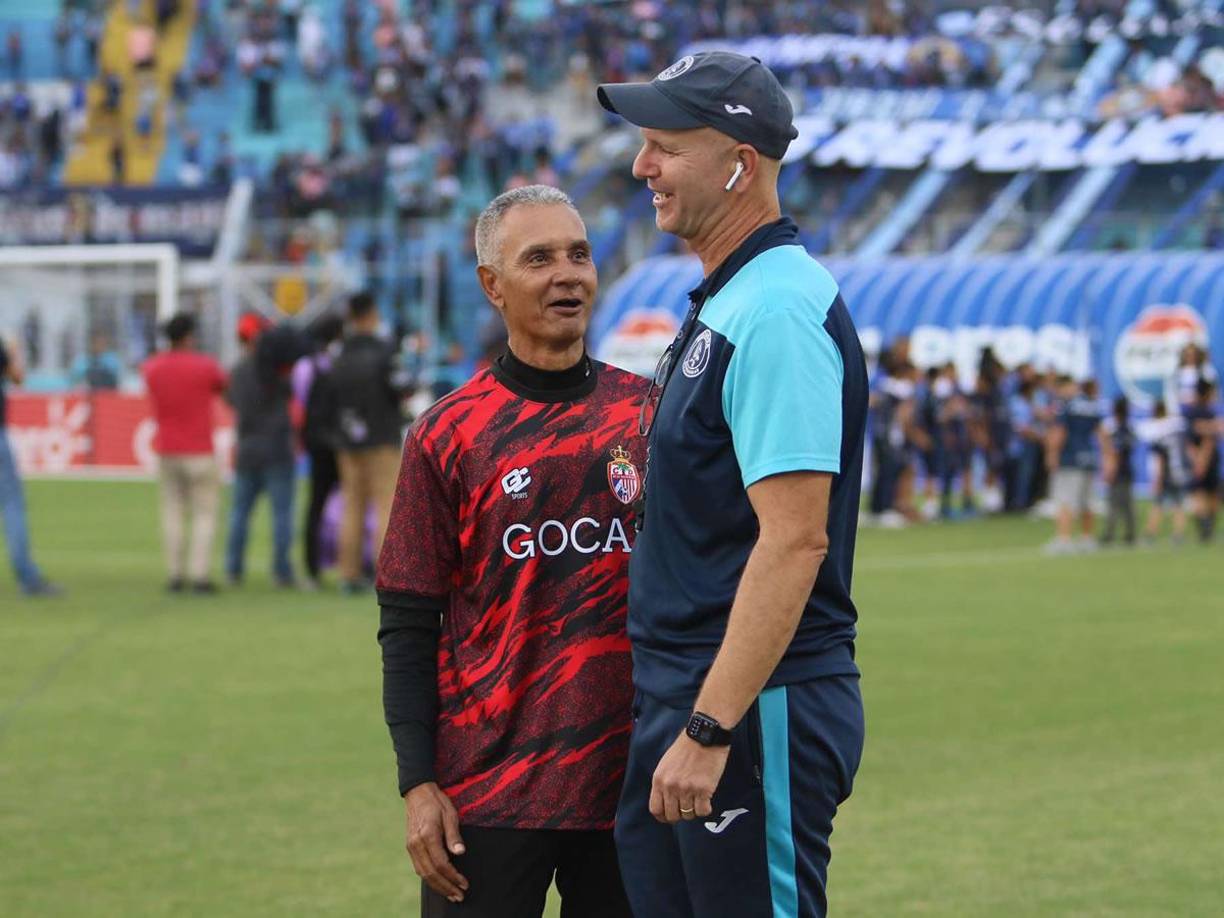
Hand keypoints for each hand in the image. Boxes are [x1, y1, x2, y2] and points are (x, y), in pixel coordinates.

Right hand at [404, 782, 468, 902]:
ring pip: (423, 873)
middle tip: (459, 896)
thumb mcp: (450, 814)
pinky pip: (419, 867)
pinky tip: (438, 883)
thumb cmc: (437, 802)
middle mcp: (416, 843)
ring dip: (437, 886)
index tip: (464, 883)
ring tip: (451, 894)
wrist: (418, 793)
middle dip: (446, 887)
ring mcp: (411, 846)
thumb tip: (460, 853)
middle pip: (431, 873)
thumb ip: (454, 835)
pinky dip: (429, 878)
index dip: (453, 876)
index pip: (441, 863)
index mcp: (428, 834)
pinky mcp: (410, 846)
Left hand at [649, 732, 730, 823]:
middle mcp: (671, 786)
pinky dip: (706, 808)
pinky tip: (707, 800)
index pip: (655, 809)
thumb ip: (663, 782)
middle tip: (687, 808)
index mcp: (659, 779)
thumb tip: (666, 801)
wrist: (704, 735)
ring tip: (698, 800)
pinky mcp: (704, 789)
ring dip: (694, 811)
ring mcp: (687, 789)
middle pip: (672, 815)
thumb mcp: (666, 763)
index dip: (663, 816)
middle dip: (680, 815)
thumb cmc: (686, 747)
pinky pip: (703, 811)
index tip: (670, 816)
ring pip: (688, 815)